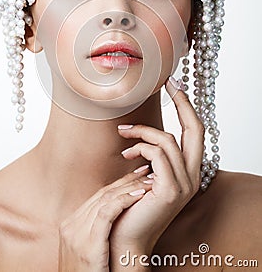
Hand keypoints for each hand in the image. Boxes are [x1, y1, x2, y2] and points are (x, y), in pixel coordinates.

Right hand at [58, 168, 152, 271]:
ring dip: (130, 187)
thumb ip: (99, 229)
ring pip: (106, 199)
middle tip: (147, 170)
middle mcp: (71, 225)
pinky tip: (140, 194)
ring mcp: (76, 235)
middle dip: (127, 180)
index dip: (120, 183)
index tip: (138, 174)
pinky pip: (107, 213)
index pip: (98, 195)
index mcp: (71, 224)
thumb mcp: (92, 249)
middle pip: (103, 194)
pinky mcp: (87, 245)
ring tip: (149, 180)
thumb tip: (119, 211)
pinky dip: (124, 200)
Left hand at [109, 76, 204, 258]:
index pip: (194, 132)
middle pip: (196, 129)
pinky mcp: (170, 190)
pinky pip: (157, 154)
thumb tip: (142, 130)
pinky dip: (140, 148)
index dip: (186, 106)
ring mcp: (184, 184)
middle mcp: (192, 176)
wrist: (125, 238)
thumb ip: (151, 154)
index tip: (174, 84)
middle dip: (182, 102)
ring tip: (123, 135)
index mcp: (188, 171)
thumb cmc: (132, 204)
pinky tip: (127, 155)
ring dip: (142, 131)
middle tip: (168, 81)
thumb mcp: (145, 173)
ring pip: (167, 139)